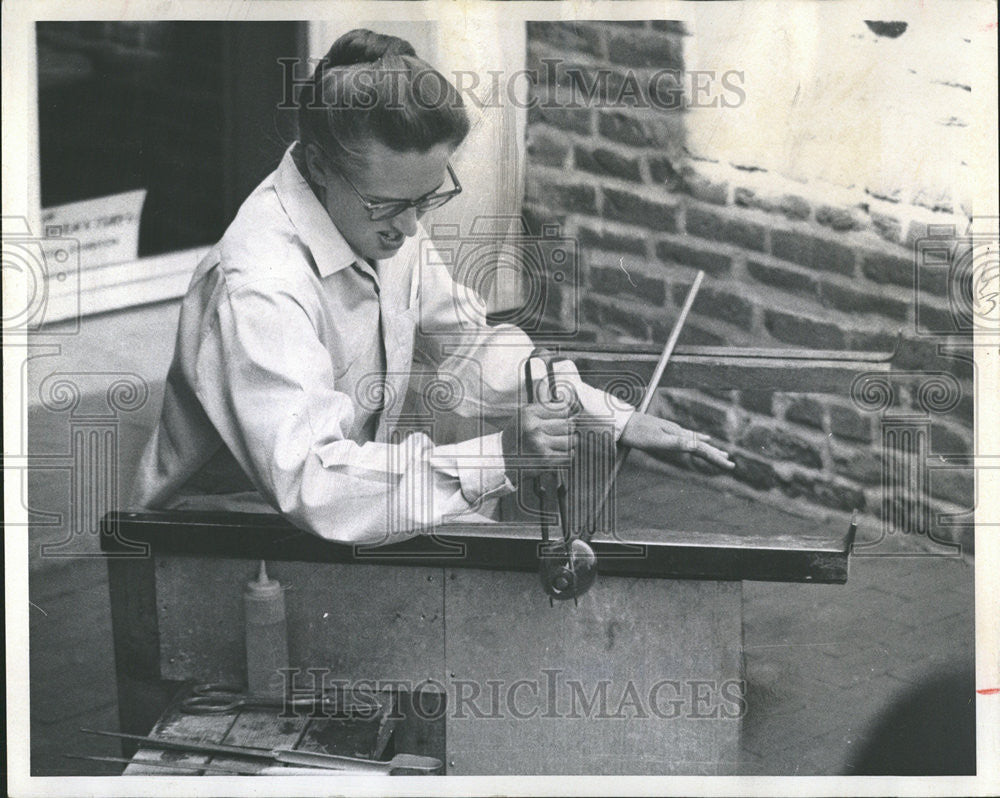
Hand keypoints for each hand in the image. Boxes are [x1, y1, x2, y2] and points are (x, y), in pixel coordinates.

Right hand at [501, 379, 575, 479]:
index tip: (565, 417)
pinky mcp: (545, 460)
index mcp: (529, 414)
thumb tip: (565, 404)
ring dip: (570, 441)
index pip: (562, 409)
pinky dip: (567, 453)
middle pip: (568, 425)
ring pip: (570, 440)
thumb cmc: (515, 435)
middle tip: (565, 431)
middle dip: (569, 428)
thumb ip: (543, 408)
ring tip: (562, 441)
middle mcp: (534, 428)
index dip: (567, 414)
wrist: (501, 458)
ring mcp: (540, 445)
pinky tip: (560, 451)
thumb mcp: (524, 415)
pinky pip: (568, 455)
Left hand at [619, 412, 734, 470]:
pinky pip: (689, 438)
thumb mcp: (656, 441)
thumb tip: (695, 445)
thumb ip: (676, 443)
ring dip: (710, 449)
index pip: (702, 449)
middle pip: (702, 446)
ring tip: (722, 454)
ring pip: (698, 442)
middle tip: (730, 464)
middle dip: (716, 456)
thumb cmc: (637, 434)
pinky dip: (699, 441)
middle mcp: (679, 432)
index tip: (729, 466)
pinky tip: (702, 439)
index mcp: (678, 436)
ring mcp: (673, 431)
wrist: (622, 422)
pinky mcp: (667, 431)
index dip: (716, 458)